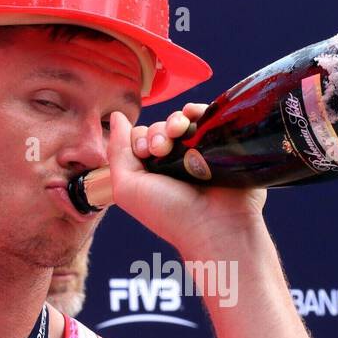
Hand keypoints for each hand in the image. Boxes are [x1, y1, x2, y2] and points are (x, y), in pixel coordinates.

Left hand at [107, 106, 266, 257]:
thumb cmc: (169, 214)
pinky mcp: (221, 144)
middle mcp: (175, 162)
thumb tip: (116, 117)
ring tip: (177, 134)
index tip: (145, 154)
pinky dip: (196, 111)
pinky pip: (206, 117)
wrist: (216, 226)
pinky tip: (191, 115)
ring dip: (174, 122)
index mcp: (153, 172)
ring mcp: (199, 153)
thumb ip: (116, 153)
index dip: (139, 140)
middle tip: (161, 150)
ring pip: (180, 121)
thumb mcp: (128, 188)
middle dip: (156, 133)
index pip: (140, 138)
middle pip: (159, 128)